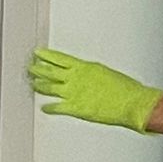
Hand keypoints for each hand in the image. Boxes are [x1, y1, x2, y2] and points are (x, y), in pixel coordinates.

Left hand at [28, 49, 162, 133]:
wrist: (131, 102)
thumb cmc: (124, 88)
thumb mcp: (105, 73)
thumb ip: (90, 74)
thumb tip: (84, 74)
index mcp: (84, 67)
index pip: (59, 59)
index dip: (47, 56)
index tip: (38, 53)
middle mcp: (76, 78)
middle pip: (50, 72)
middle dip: (38, 70)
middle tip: (30, 68)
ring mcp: (74, 93)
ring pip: (50, 88)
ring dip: (40, 86)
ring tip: (33, 84)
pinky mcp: (76, 108)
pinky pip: (57, 107)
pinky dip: (49, 108)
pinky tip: (44, 107)